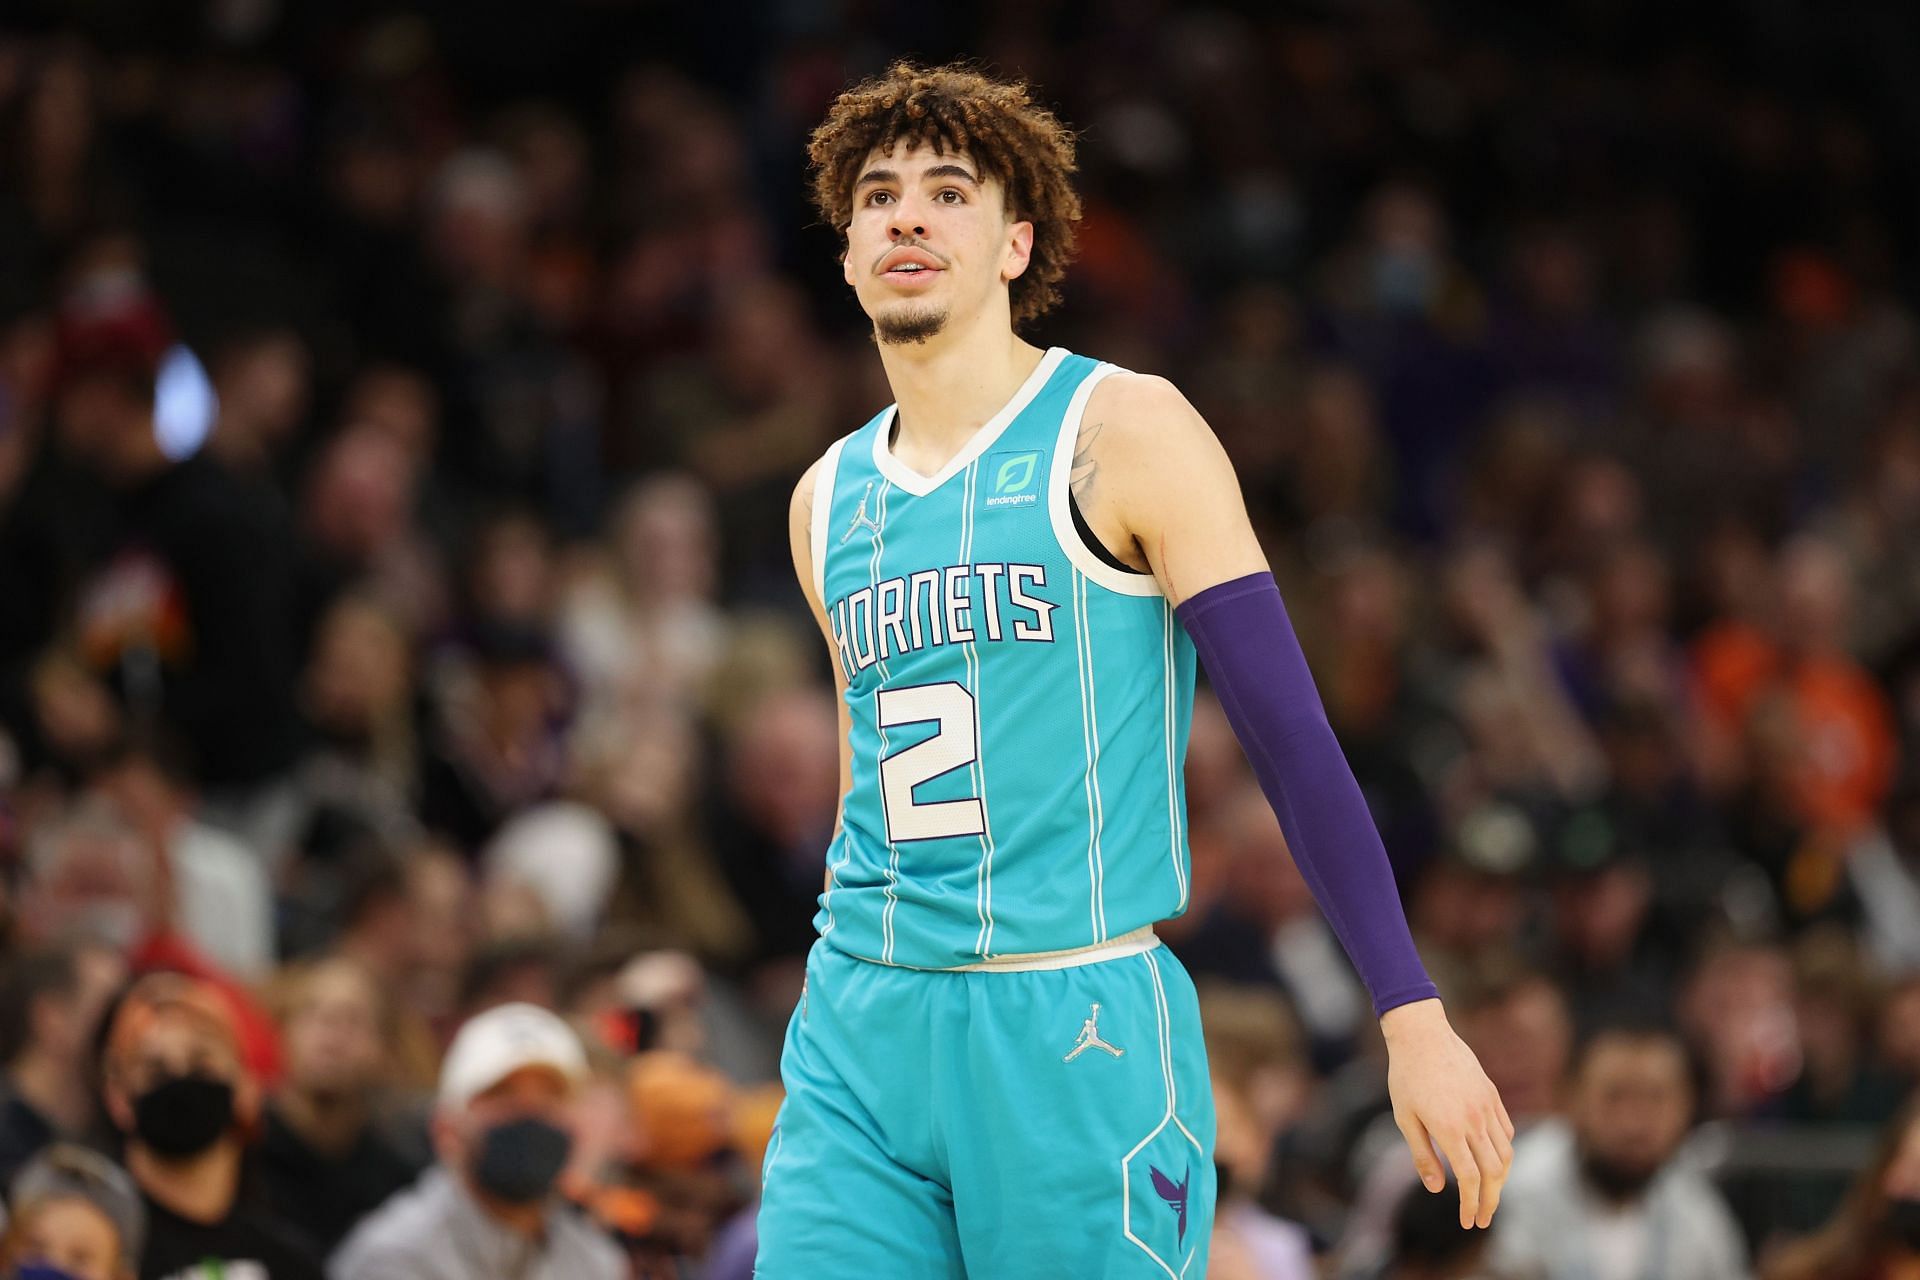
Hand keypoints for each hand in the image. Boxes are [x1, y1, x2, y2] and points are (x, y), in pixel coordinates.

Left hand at [1381, 998, 1514, 1228]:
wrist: (1422, 1035)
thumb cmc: (1406, 1077)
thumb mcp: (1405, 1118)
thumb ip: (1422, 1155)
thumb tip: (1437, 1189)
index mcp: (1450, 1128)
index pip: (1470, 1178)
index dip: (1470, 1204)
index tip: (1467, 1221)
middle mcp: (1474, 1120)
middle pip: (1493, 1172)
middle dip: (1490, 1201)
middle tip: (1482, 1219)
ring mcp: (1487, 1106)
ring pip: (1505, 1153)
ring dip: (1500, 1180)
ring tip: (1489, 1194)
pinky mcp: (1492, 1095)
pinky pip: (1506, 1131)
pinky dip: (1503, 1152)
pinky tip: (1492, 1160)